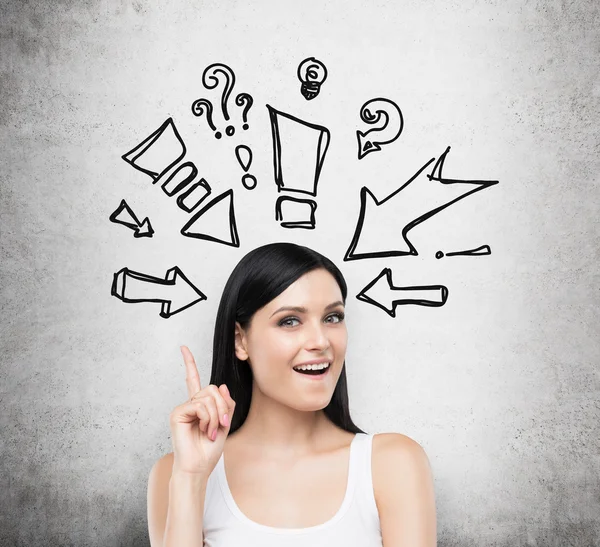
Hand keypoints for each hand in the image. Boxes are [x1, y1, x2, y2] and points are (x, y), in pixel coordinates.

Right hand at [168, 345, 235, 477]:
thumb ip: (225, 403)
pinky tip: (204, 430)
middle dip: (222, 406)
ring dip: (216, 416)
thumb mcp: (225, 423)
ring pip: (208, 396)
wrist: (199, 467)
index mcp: (199, 404)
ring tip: (210, 431)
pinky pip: (200, 405)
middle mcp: (189, 403)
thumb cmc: (209, 449)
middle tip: (222, 425)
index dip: (189, 363)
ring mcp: (183, 408)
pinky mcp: (177, 413)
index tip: (183, 347)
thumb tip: (221, 385)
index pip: (193, 379)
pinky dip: (208, 418)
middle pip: (212, 388)